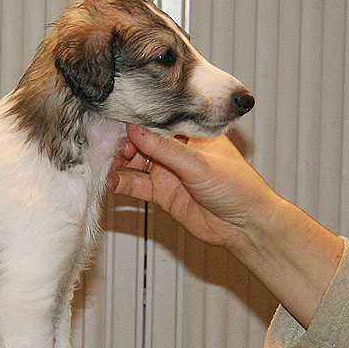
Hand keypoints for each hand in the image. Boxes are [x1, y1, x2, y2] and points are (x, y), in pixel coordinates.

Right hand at [110, 123, 342, 328]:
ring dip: (118, 163)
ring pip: (135, 162)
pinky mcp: (162, 193)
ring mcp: (168, 171)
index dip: (136, 121)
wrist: (246, 227)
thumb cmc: (238, 188)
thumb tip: (135, 129)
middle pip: (142, 140)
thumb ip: (164, 148)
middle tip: (107, 147)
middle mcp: (178, 149)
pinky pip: (136, 185)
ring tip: (103, 164)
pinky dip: (121, 183)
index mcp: (192, 132)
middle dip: (122, 143)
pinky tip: (110, 182)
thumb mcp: (199, 163)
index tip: (116, 122)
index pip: (158, 121)